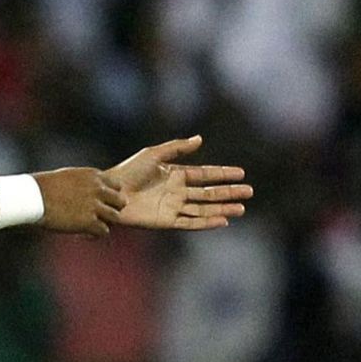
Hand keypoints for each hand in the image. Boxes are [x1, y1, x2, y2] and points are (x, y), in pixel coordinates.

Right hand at [36, 167, 125, 236]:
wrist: (33, 197)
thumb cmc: (43, 187)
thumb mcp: (67, 177)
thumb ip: (82, 183)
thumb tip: (83, 188)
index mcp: (92, 175)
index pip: (117, 185)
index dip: (110, 195)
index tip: (99, 201)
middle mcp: (97, 189)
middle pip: (121, 201)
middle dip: (113, 209)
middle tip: (100, 215)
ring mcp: (94, 205)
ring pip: (116, 216)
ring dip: (105, 222)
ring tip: (92, 225)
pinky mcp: (88, 222)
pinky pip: (104, 231)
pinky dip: (96, 234)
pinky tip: (84, 233)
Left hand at [103, 136, 250, 230]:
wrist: (110, 194)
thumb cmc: (127, 172)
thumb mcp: (153, 154)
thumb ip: (177, 148)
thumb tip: (200, 139)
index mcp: (175, 174)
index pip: (205, 174)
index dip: (223, 174)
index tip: (241, 173)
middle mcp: (178, 192)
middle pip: (210, 193)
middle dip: (229, 192)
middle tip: (250, 192)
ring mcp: (174, 207)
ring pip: (205, 209)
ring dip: (223, 208)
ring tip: (242, 209)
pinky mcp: (167, 221)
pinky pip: (192, 222)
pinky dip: (208, 222)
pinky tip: (223, 221)